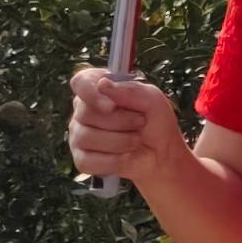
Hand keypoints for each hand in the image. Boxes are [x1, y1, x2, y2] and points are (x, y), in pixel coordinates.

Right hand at [66, 66, 192, 187]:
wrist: (162, 154)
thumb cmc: (156, 122)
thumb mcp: (153, 100)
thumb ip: (129, 90)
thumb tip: (102, 84)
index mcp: (100, 90)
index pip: (81, 82)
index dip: (91, 93)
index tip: (111, 105)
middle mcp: (84, 111)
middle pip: (86, 113)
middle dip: (120, 121)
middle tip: (140, 123)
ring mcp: (79, 135)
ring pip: (86, 137)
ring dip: (120, 141)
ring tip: (136, 140)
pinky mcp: (82, 159)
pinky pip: (86, 161)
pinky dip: (112, 160)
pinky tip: (125, 156)